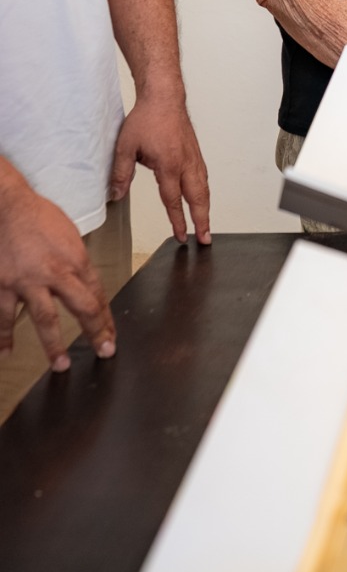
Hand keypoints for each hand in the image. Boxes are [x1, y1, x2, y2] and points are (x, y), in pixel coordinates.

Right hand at [0, 181, 115, 370]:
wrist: (7, 205)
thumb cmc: (38, 216)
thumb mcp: (69, 236)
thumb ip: (76, 262)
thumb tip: (82, 283)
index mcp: (76, 259)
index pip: (98, 294)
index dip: (106, 318)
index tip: (111, 336)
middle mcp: (56, 272)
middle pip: (82, 308)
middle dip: (95, 333)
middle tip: (104, 352)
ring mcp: (28, 281)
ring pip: (45, 320)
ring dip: (53, 346)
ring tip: (60, 366)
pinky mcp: (3, 284)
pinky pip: (3, 316)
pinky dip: (3, 335)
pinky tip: (6, 351)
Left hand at [110, 91, 210, 244]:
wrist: (164, 97)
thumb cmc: (146, 118)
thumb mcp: (125, 147)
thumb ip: (121, 173)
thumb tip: (115, 195)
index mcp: (168, 165)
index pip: (173, 200)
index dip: (177, 220)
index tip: (181, 236)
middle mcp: (186, 163)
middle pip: (198, 198)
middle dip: (202, 221)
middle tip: (205, 238)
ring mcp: (194, 157)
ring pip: (204, 188)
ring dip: (206, 208)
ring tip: (206, 224)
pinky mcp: (195, 152)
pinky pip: (203, 177)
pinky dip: (205, 192)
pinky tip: (202, 197)